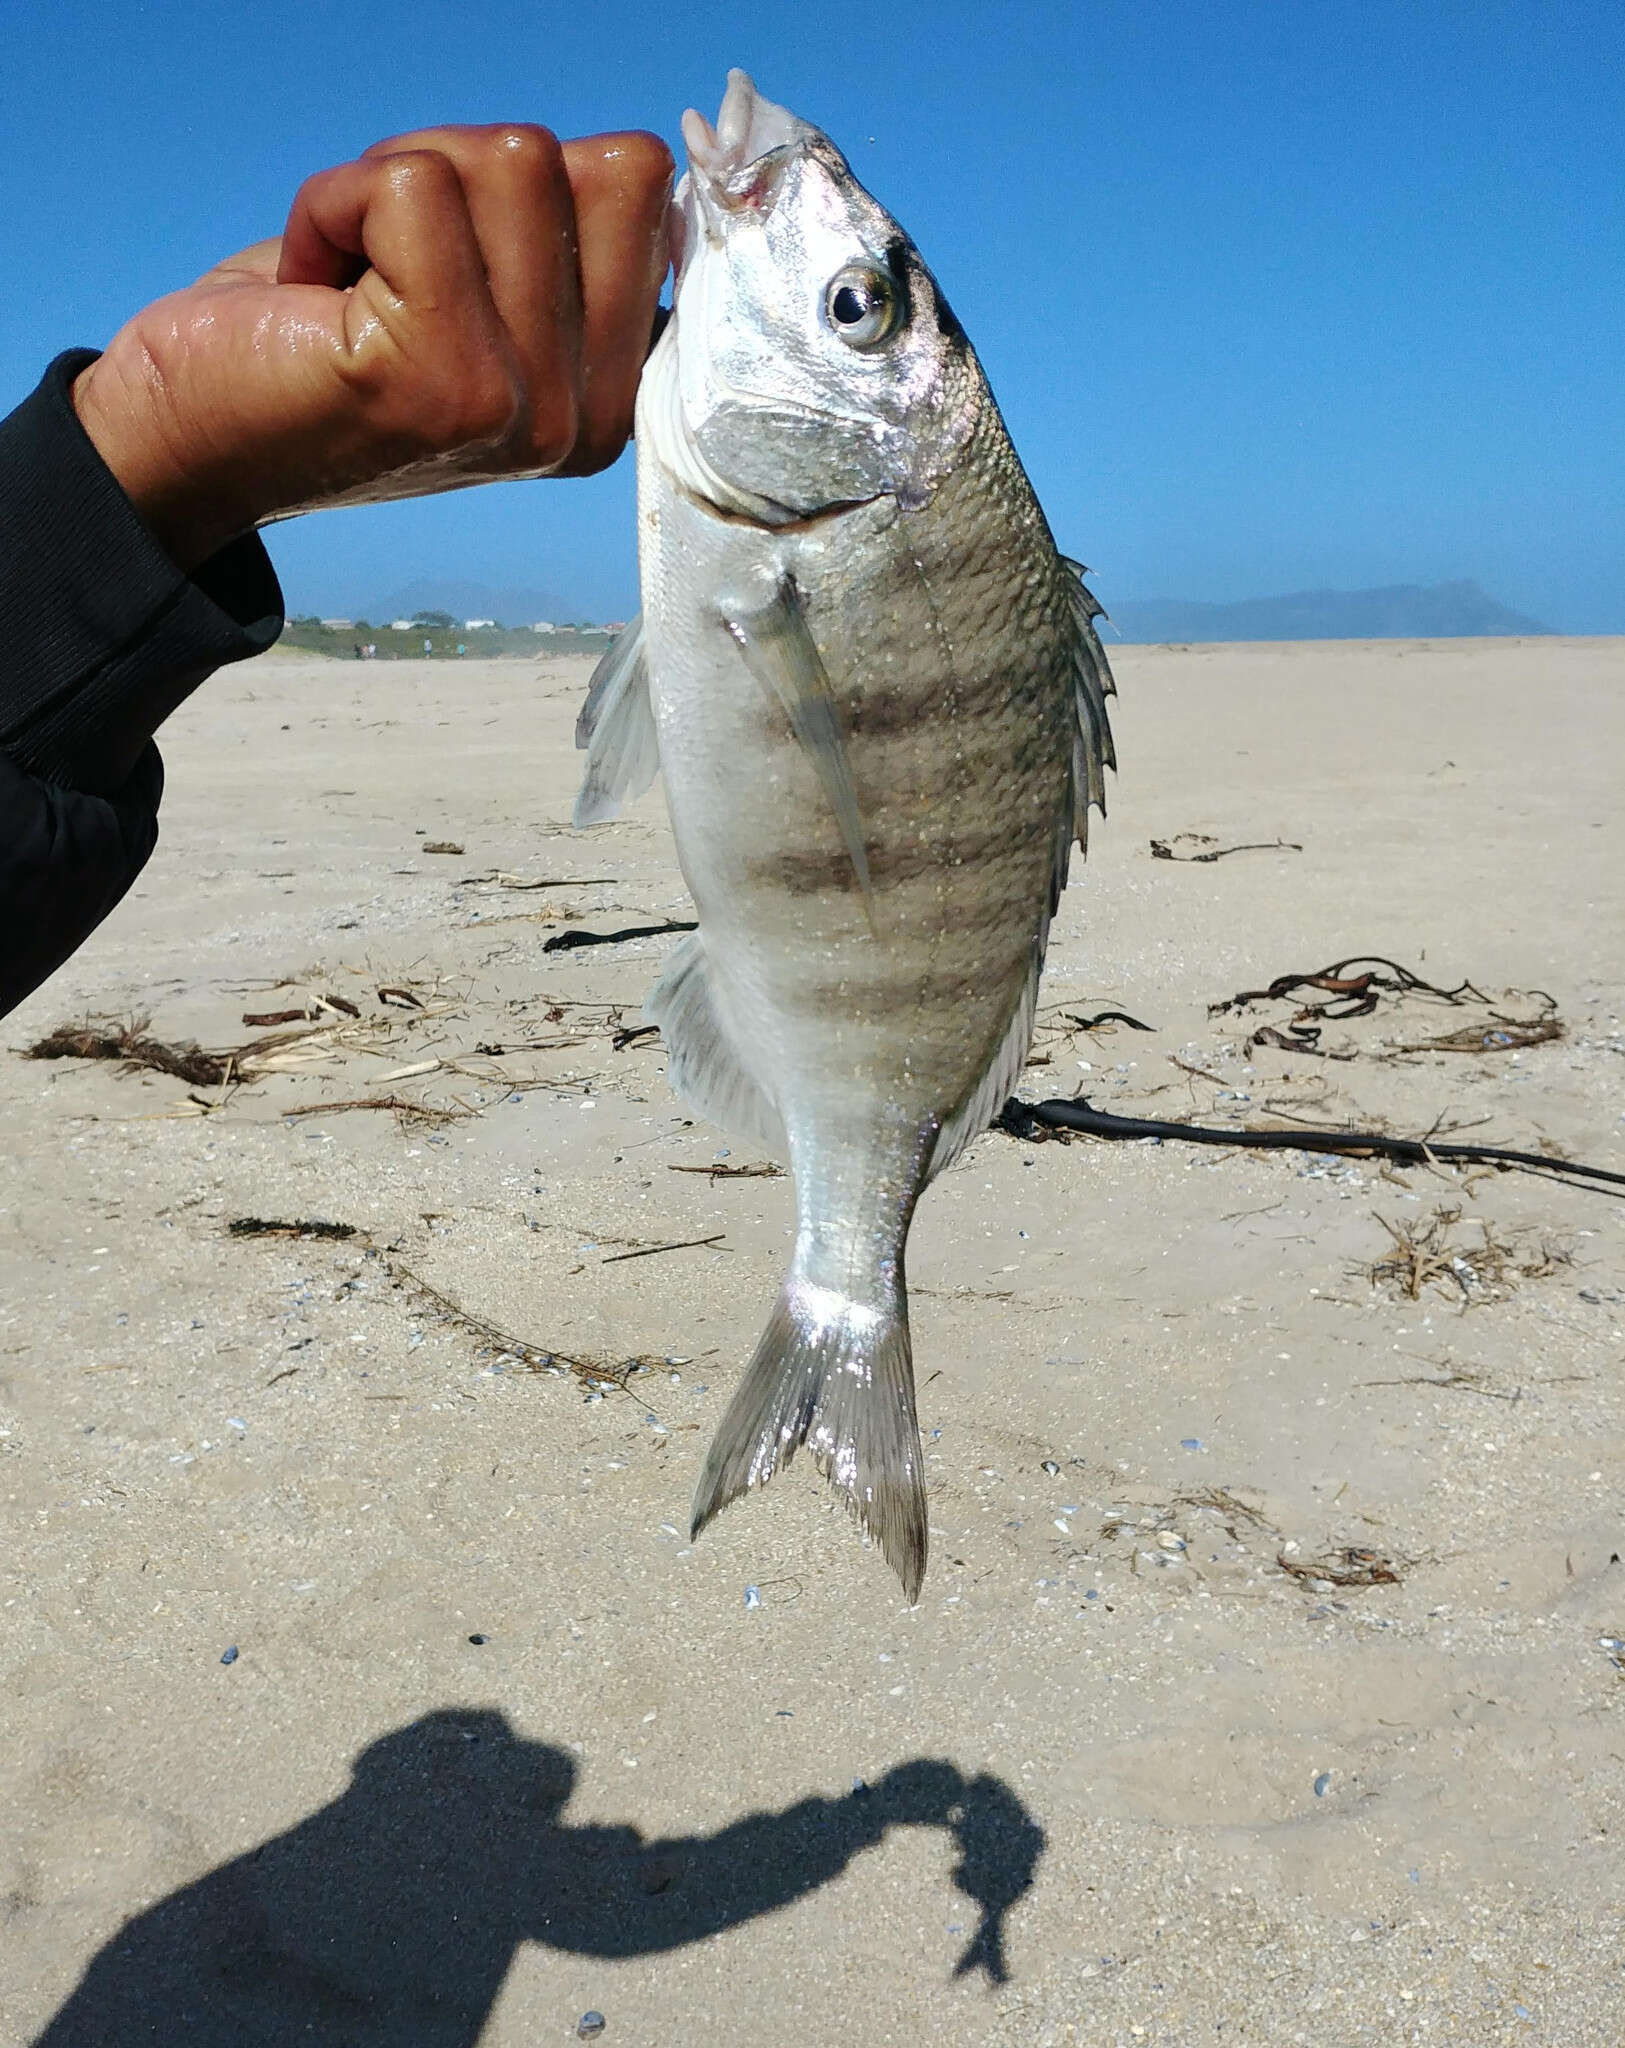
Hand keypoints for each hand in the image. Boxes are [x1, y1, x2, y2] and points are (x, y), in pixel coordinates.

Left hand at [72, 123, 672, 570]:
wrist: (191, 433)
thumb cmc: (322, 339)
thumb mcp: (482, 285)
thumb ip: (567, 241)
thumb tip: (636, 167)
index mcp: (609, 395)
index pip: (645, 187)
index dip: (533, 178)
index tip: (460, 257)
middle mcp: (584, 417)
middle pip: (591, 165)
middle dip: (469, 171)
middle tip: (397, 258)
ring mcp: (520, 405)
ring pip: (509, 162)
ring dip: (398, 184)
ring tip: (355, 276)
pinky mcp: (439, 376)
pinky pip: (410, 184)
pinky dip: (335, 203)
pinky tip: (315, 288)